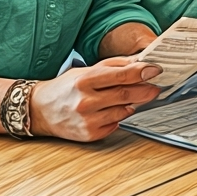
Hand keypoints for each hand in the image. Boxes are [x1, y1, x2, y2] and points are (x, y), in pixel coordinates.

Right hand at [30, 57, 162, 140]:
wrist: (40, 110)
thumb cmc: (66, 87)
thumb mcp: (86, 70)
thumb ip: (114, 65)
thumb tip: (141, 61)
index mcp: (84, 80)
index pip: (120, 75)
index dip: (142, 72)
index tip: (156, 69)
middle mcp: (85, 101)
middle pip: (125, 94)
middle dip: (145, 90)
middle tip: (156, 86)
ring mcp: (87, 120)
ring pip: (123, 111)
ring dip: (133, 103)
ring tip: (133, 97)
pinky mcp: (89, 134)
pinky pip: (115, 124)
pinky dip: (120, 116)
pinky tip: (114, 110)